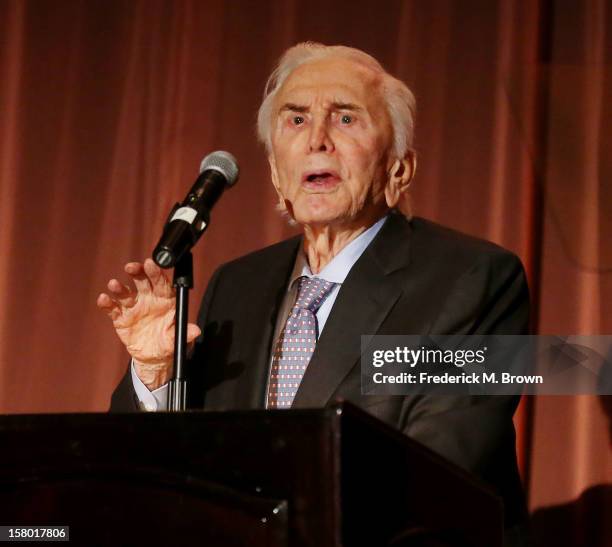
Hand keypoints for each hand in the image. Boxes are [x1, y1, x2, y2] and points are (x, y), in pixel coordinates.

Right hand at [97, 258, 200, 389]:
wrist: (154, 357)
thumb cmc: (169, 343)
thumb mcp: (178, 339)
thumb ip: (185, 333)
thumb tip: (196, 330)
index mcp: (165, 299)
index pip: (161, 282)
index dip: (155, 272)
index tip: (150, 263)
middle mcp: (149, 299)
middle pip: (142, 281)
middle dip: (136, 272)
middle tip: (131, 267)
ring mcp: (134, 307)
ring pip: (125, 293)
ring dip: (119, 288)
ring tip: (114, 284)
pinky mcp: (121, 318)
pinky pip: (112, 309)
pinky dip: (107, 303)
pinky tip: (103, 299)